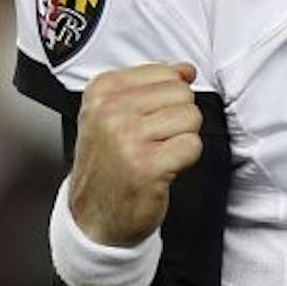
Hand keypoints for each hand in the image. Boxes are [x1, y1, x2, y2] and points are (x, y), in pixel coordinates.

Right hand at [68, 62, 202, 245]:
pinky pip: (192, 145)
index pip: (165, 72)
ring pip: (190, 117)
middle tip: (154, 141)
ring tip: (157, 153)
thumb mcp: (116, 114)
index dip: (167, 99)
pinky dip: (185, 160)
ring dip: (181, 140)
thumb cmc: (108, 165)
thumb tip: (185, 70)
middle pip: (182, 93)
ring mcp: (128, 138)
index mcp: (102, 91)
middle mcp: (111, 111)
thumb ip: (152, 85)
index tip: (148, 119)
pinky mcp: (147, 165)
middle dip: (178, 119)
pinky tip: (162, 168)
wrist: (94, 215)